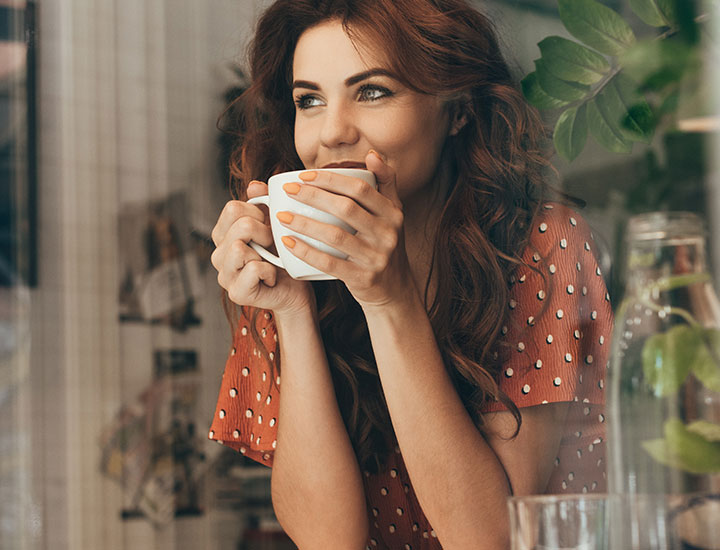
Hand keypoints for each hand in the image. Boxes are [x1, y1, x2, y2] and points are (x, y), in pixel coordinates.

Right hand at [211, 181, 314, 315]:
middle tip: (272, 247)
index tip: (269, 227)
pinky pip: (252, 269)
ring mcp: (224, 275)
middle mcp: (218, 254)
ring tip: (271, 262)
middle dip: (265, 233)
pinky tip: (271, 278)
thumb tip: (255, 186)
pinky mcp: (236, 293)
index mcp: (223, 235)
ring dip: (265, 253)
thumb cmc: (284, 257)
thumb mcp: (274, 225)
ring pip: (239, 248)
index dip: (257, 214)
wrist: (296, 291)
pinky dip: (269, 271)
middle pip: (240, 226)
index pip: (232, 208)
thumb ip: (263, 203)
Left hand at [275, 151, 414, 307]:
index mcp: (393, 213)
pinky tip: (288, 242)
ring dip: (305, 223)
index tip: (303, 175)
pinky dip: (307, 252)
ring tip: (281, 215)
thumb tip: (371, 154)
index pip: (360, 188)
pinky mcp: (364, 278)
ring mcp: (377, 257)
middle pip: (346, 208)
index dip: (330, 179)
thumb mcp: (392, 214)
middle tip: (288, 190)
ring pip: (336, 235)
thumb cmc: (384, 245)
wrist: (395, 290)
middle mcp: (388, 234)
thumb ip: (385, 182)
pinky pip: (331, 263)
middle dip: (313, 196)